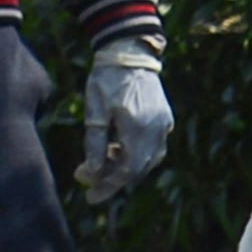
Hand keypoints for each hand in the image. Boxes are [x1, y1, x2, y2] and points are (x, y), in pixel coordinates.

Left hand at [78, 38, 172, 203]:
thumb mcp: (94, 112)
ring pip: (146, 161)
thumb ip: (94, 144)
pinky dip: (134, 155)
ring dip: (123, 168)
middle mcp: (157, 130)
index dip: (108, 187)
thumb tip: (92, 174)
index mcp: (138, 128)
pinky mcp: (165, 120)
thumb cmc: (107, 80)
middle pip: (137, 169)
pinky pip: (152, 148)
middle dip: (112, 179)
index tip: (90, 198)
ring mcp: (164, 125)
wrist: (129, 53)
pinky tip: (116, 149)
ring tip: (99, 161)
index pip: (127, 171)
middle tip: (87, 181)